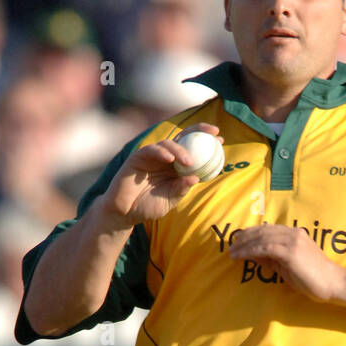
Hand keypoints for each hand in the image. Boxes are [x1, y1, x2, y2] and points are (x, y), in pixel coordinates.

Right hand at [98, 124, 222, 229]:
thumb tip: (196, 177)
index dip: (205, 141)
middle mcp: (165, 158)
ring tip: (188, 161)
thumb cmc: (147, 207)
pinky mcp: (137, 158)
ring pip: (168, 143)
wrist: (125, 213)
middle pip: (182, 138)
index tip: (221, 139)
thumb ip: (182, 189)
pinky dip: (161, 152)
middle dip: (198, 132)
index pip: (192, 148)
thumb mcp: (170, 200)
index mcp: (175, 166)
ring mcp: (151, 156)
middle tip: (212, 135)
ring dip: (180, 149)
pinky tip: (170, 159)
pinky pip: (150, 150)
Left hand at [227, 224, 342, 301]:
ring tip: (232, 252)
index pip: (269, 229)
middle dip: (244, 237)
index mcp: (295, 234)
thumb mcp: (288, 267)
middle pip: (263, 231)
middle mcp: (293, 234)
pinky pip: (265, 248)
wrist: (333, 283)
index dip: (251, 232)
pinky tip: (240, 256)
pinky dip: (250, 251)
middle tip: (231, 244)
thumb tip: (253, 255)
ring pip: (261, 238)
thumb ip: (272, 259)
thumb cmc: (313, 279)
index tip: (239, 239)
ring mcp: (292, 241)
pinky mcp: (290, 252)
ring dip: (244, 245)